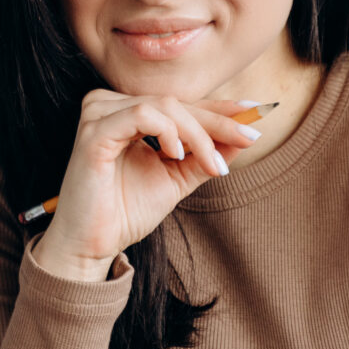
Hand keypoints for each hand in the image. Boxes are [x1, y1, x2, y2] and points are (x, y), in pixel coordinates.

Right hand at [37, 90, 262, 281]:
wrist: (91, 245)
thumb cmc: (125, 211)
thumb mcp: (176, 179)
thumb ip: (205, 156)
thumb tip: (244, 134)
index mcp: (128, 113)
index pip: (182, 105)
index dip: (220, 109)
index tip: (257, 114)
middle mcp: (111, 105)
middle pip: (177, 103)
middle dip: (218, 122)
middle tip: (249, 137)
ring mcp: (99, 114)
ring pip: (164, 105)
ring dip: (197, 133)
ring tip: (213, 163)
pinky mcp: (93, 131)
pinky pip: (141, 114)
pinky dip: (168, 131)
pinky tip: (176, 154)